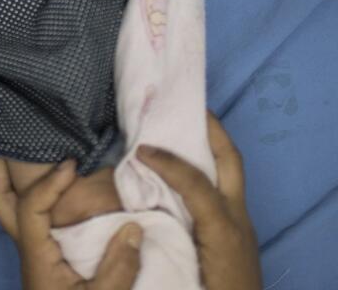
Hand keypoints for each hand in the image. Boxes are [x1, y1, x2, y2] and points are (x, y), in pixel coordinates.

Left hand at [0, 157, 142, 288]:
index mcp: (37, 256)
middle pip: (1, 204)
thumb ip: (118, 267)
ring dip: (10, 182)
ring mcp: (34, 254)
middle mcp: (28, 250)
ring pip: (12, 211)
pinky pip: (32, 220)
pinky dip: (33, 198)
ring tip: (15, 151)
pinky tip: (49, 188)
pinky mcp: (45, 260)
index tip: (71, 165)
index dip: (48, 184)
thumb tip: (134, 227)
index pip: (29, 209)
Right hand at [137, 113, 261, 289]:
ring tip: (180, 132)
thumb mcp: (191, 265)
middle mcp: (236, 220)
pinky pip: (225, 193)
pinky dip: (207, 174)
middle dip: (213, 131)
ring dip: (211, 149)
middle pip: (231, 163)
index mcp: (224, 227)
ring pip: (231, 176)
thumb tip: (132, 212)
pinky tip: (182, 176)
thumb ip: (167, 234)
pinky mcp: (235, 235)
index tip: (140, 149)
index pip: (198, 182)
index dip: (168, 162)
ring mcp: (239, 226)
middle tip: (186, 108)